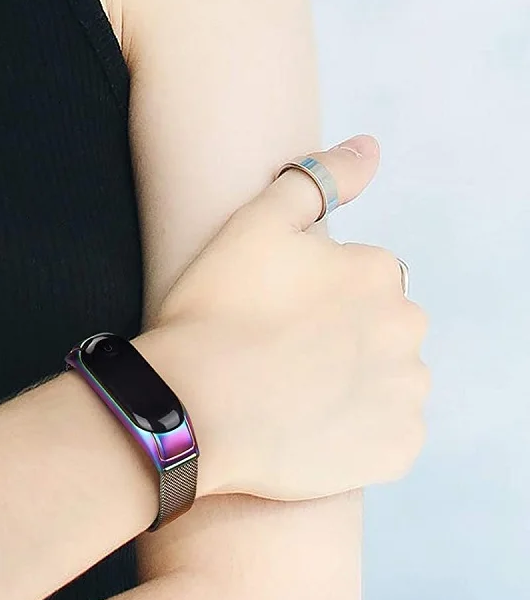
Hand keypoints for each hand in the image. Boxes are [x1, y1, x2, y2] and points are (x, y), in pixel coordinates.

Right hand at [144, 135, 430, 501]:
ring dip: (353, 392)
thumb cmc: (213, 316)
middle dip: (342, 345)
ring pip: (387, 387)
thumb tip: (370, 149)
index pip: (361, 285)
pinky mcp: (396, 450)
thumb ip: (316, 180)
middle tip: (279, 365)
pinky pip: (387, 441)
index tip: (271, 324)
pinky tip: (307, 436)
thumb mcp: (253, 225)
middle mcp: (407, 329)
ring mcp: (405, 395)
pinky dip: (357, 441)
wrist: (192, 409)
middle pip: (380, 335)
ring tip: (290, 404)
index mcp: (377, 273)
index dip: (313, 305)